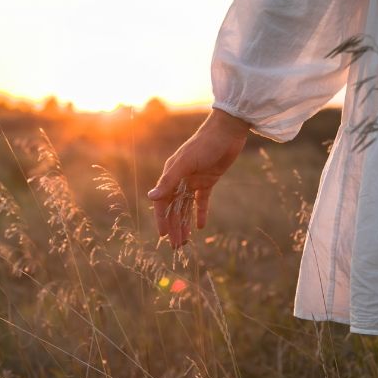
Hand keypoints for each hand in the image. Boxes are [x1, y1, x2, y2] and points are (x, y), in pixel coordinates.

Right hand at [148, 108, 249, 247]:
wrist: (227, 131)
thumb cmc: (204, 144)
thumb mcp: (185, 163)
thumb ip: (168, 181)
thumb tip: (151, 197)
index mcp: (171, 174)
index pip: (163, 202)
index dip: (162, 219)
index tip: (163, 236)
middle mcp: (180, 179)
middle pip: (175, 208)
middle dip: (174, 226)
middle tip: (176, 246)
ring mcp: (194, 180)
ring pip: (187, 207)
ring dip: (185, 223)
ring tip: (185, 241)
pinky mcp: (209, 180)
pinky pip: (202, 200)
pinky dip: (200, 213)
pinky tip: (200, 226)